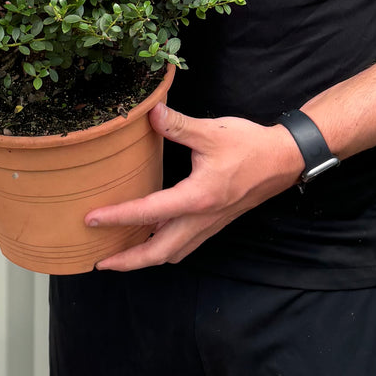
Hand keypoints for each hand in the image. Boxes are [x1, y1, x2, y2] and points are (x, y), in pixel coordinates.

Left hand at [85, 104, 304, 269]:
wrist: (284, 160)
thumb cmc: (250, 146)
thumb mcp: (212, 132)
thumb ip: (179, 125)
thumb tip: (151, 113)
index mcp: (197, 197)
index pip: (149, 213)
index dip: (117, 217)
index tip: (91, 220)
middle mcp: (202, 218)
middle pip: (159, 252)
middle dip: (128, 261)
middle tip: (99, 262)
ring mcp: (209, 224)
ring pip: (172, 253)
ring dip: (145, 259)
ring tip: (120, 257)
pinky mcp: (215, 222)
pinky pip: (184, 245)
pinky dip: (163, 250)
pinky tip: (152, 240)